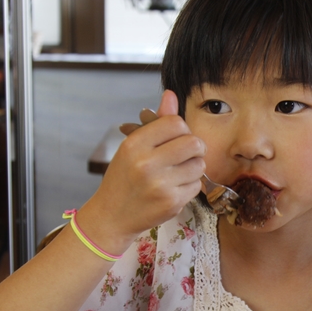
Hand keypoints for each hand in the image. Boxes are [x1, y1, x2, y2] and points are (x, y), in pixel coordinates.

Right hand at [80, 90, 205, 251]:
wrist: (112, 216)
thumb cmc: (124, 177)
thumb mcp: (133, 147)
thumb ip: (156, 122)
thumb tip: (171, 94)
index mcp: (135, 144)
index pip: (175, 123)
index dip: (181, 129)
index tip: (177, 138)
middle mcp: (147, 164)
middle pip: (193, 143)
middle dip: (194, 147)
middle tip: (186, 154)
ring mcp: (161, 185)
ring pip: (199, 165)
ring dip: (193, 167)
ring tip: (178, 172)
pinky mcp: (172, 202)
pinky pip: (197, 185)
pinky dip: (190, 186)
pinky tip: (175, 188)